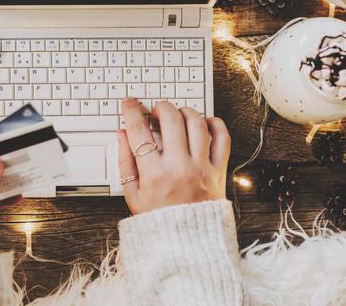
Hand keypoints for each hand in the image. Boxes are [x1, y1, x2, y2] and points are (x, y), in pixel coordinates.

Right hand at [118, 98, 230, 214]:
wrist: (187, 243)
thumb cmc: (159, 219)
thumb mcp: (132, 194)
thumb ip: (125, 161)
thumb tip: (122, 135)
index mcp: (154, 174)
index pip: (139, 131)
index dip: (131, 111)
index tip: (129, 104)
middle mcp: (179, 167)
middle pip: (171, 119)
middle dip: (160, 107)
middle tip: (156, 111)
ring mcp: (201, 167)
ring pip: (196, 122)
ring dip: (185, 112)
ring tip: (177, 116)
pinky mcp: (218, 170)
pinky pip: (222, 138)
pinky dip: (214, 124)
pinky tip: (203, 124)